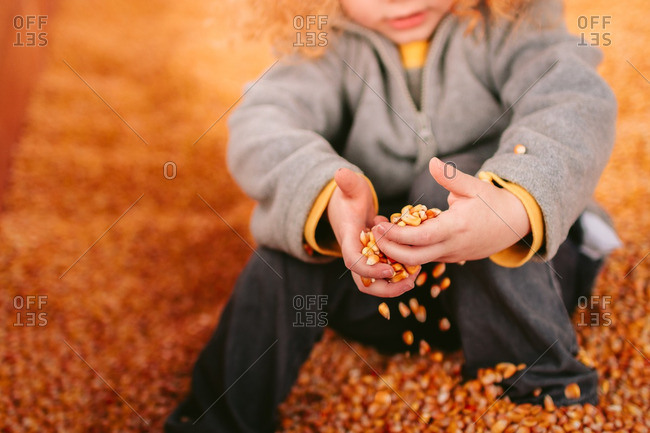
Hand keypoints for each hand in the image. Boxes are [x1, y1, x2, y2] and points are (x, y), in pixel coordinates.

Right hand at [328, 169, 418, 296]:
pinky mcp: (374, 259)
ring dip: (394, 284)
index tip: (389, 268)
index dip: (370, 268)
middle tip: (409, 282)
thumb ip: (348, 182)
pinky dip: (398, 275)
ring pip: (375, 282)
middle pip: (364, 281)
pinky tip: (415, 268)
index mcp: (348, 237)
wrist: (345, 205)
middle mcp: (355, 252)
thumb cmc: (349, 195)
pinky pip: (384, 274)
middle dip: (385, 287)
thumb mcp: (350, 187)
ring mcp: (364, 258)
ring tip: (415, 276)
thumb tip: (340, 173)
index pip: (353, 260)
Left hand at [371, 158, 530, 264]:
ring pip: (419, 261)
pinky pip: (427, 259)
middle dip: (389, 249)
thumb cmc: (493, 202)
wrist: (516, 224)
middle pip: (414, 257)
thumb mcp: (474, 185)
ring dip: (397, 252)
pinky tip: (395, 241)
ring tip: (380, 236)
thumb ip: (450, 177)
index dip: (396, 235)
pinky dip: (409, 253)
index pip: (420, 237)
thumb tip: (432, 162)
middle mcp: (452, 246)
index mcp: (456, 228)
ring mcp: (453, 255)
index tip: (379, 226)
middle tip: (372, 233)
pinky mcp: (452, 258)